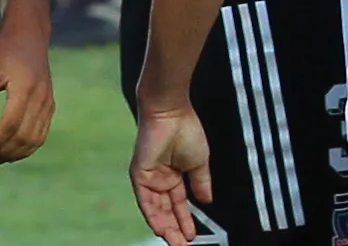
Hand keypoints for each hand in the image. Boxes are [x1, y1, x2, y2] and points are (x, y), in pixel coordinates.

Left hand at [0, 25, 54, 163]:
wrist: (29, 36)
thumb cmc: (3, 50)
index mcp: (25, 87)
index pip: (11, 123)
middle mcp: (41, 96)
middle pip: (25, 135)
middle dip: (5, 151)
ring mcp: (48, 101)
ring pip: (36, 138)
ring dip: (17, 152)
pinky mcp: (50, 104)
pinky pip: (42, 132)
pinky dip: (29, 146)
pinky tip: (12, 149)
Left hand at [130, 105, 211, 245]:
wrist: (172, 114)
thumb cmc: (187, 130)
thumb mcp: (199, 162)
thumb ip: (202, 183)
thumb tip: (207, 200)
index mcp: (174, 176)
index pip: (179, 204)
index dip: (186, 220)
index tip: (192, 235)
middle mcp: (160, 180)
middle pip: (166, 211)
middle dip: (175, 228)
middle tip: (183, 244)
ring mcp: (149, 179)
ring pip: (156, 210)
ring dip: (165, 227)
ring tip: (175, 241)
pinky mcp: (139, 176)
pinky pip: (145, 201)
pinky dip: (153, 216)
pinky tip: (161, 228)